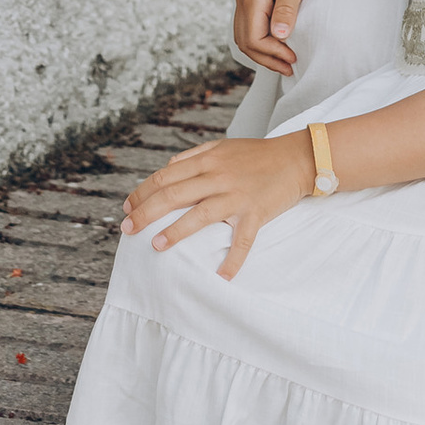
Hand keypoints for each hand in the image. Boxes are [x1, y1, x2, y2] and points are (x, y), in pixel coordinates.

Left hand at [123, 128, 311, 277]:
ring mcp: (236, 196)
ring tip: (155, 246)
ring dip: (175, 232)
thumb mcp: (223, 146)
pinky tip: (221, 278)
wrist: (297, 158)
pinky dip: (232, 261)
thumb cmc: (257, 155)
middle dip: (146, 213)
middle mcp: (218, 177)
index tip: (127, 207)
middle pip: (173, 194)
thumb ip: (194, 156)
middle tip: (127, 229)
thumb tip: (168, 169)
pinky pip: (242, 241)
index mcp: (208, 160)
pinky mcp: (255, 214)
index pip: (166, 176)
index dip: (143, 191)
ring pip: (199, 215)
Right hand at [234, 0, 318, 73]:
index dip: (272, 54)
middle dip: (266, 58)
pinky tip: (276, 40)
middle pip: (244, 41)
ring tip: (284, 59)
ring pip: (243, 34)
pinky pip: (247, 23)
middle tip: (290, 67)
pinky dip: (259, 38)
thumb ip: (286, 7)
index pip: (253, 39)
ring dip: (261, 51)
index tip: (294, 58)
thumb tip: (278, 37)